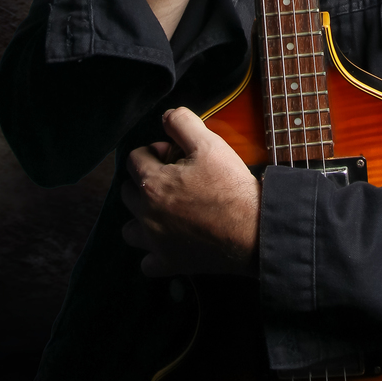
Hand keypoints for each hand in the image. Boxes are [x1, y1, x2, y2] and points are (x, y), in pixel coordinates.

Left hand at [121, 107, 261, 277]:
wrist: (253, 229)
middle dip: (145, 181)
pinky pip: (147, 263)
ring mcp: (155, 242)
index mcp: (152, 183)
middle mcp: (146, 214)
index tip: (175, 155)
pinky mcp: (168, 263)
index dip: (154, 152)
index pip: (134, 158)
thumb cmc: (231, 186)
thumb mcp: (209, 143)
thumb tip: (165, 117)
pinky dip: (153, 253)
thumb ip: (182, 123)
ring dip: (142, 218)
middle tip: (175, 179)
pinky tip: (169, 242)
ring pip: (130, 228)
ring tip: (166, 211)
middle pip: (128, 192)